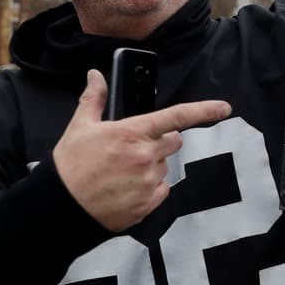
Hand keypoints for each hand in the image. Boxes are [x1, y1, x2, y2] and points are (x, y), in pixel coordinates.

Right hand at [53, 69, 230, 231]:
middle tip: (135, 147)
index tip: (224, 108)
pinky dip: (150, 187)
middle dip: (160, 141)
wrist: (60, 208)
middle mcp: (145, 156)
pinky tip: (127, 188)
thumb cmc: (70, 167)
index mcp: (131, 133)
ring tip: (122, 171)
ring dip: (152, 165)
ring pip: (165, 165)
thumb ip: (94, 99)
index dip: (205, 111)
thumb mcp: (79, 127)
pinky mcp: (148, 203)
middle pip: (174, 141)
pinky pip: (162, 188)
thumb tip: (96, 76)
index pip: (176, 117)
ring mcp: (149, 181)